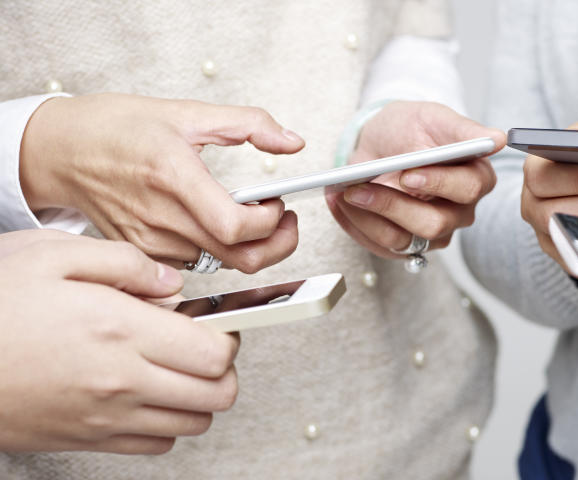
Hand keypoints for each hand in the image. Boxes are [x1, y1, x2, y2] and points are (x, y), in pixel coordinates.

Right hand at [0, 231, 240, 453]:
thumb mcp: (51, 254)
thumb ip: (126, 263)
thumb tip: (171, 282)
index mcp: (120, 330)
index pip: (217, 353)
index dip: (228, 335)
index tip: (215, 320)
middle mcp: (121, 381)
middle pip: (217, 395)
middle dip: (223, 368)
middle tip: (201, 343)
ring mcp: (104, 418)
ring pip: (192, 424)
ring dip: (198, 396)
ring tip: (174, 366)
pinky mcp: (84, 440)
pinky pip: (155, 445)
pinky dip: (165, 423)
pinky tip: (146, 392)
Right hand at [20, 94, 303, 272]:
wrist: (60, 151)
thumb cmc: (116, 128)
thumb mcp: (187, 112)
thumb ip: (249, 124)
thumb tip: (292, 143)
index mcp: (174, 177)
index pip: (237, 226)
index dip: (272, 222)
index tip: (278, 203)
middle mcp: (161, 218)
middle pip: (241, 259)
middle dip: (277, 243)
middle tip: (281, 219)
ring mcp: (151, 244)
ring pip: (223, 266)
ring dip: (246, 245)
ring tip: (244, 213)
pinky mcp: (145, 256)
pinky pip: (198, 266)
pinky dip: (218, 251)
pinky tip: (216, 225)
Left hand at [325, 101, 503, 257]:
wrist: (382, 141)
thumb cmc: (413, 128)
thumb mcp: (434, 118)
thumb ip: (464, 130)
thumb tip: (498, 139)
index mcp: (476, 177)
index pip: (468, 189)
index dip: (438, 184)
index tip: (409, 174)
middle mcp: (459, 211)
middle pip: (434, 224)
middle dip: (393, 206)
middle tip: (361, 187)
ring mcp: (433, 232)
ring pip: (405, 240)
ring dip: (369, 218)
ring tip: (346, 194)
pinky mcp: (406, 245)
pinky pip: (381, 246)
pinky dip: (356, 226)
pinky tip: (341, 203)